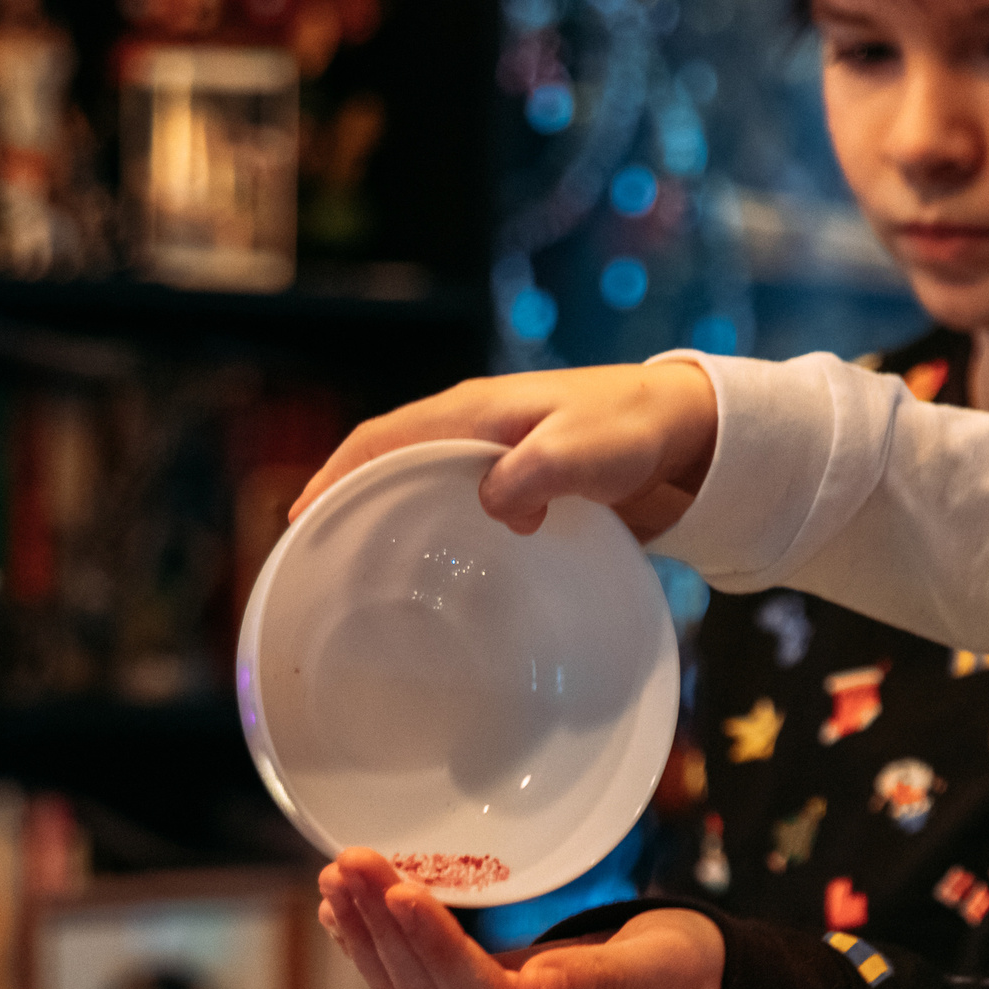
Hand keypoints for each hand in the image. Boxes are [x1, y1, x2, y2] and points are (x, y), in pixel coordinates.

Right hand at [288, 363, 718, 538]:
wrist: (686, 432)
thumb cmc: (633, 430)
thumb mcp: (584, 450)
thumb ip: (536, 473)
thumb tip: (493, 504)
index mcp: (473, 413)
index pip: (382, 438)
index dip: (336, 474)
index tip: (301, 517)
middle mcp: (474, 432)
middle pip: (389, 463)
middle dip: (348, 500)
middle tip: (318, 557)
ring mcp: (495, 459)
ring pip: (423, 486)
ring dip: (391, 520)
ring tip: (363, 573)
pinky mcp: (520, 487)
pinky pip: (461, 508)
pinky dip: (438, 533)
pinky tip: (440, 575)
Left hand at [315, 848, 723, 988]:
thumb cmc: (692, 981)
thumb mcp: (668, 975)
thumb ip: (604, 982)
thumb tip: (534, 987)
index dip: (437, 949)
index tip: (399, 892)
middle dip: (384, 931)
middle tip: (349, 863)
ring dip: (369, 939)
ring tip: (337, 877)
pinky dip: (380, 954)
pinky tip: (348, 915)